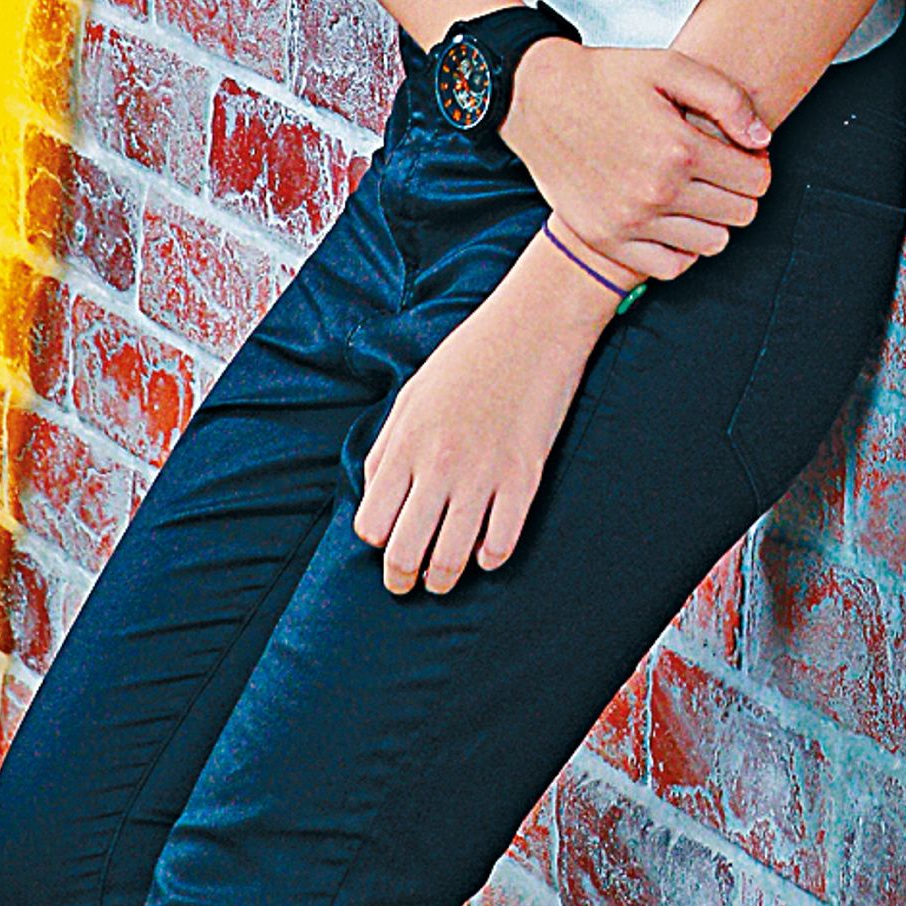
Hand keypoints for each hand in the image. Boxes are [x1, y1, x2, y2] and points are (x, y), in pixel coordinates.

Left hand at [351, 236, 616, 594]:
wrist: (534, 323)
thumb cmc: (470, 354)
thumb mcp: (413, 394)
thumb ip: (387, 447)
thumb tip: (374, 496)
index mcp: (406, 444)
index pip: (371, 525)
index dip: (377, 542)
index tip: (388, 542)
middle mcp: (439, 465)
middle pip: (405, 553)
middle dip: (402, 578)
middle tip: (407, 583)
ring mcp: (483, 474)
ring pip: (451, 560)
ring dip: (443, 580)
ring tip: (443, 579)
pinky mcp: (525, 476)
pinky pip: (501, 544)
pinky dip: (491, 559)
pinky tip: (487, 552)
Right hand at [502, 39, 774, 284]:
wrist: (540, 99)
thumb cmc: (610, 78)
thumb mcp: (671, 67)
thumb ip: (727, 99)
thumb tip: (763, 141)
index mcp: (678, 149)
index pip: (756, 180)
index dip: (757, 163)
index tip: (742, 152)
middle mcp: (656, 192)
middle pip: (741, 214)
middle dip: (740, 191)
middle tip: (719, 169)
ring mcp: (629, 222)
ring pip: (713, 244)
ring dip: (714, 219)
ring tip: (695, 191)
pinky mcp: (607, 240)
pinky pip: (672, 267)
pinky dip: (681, 247)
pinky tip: (673, 218)